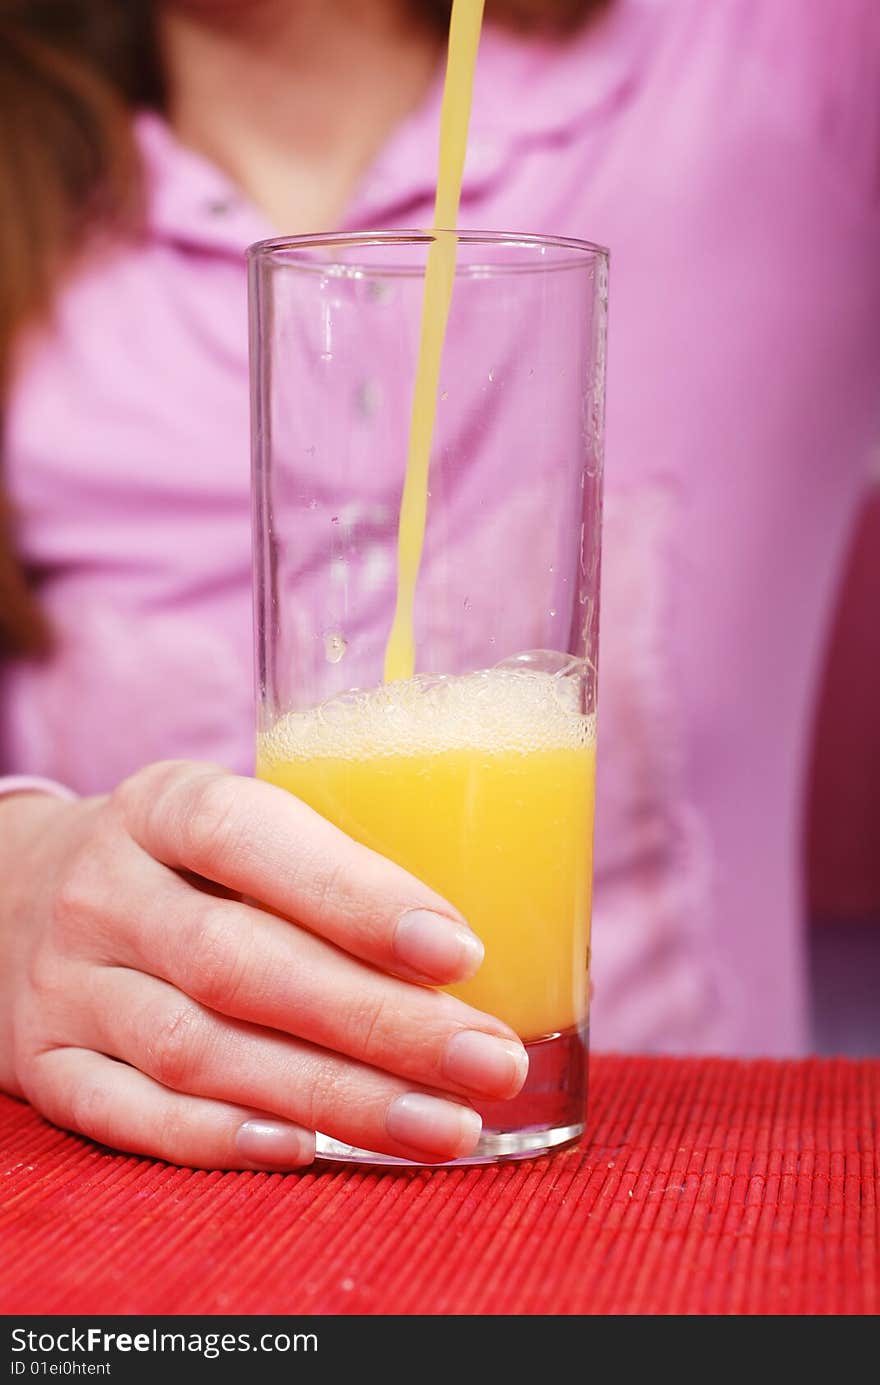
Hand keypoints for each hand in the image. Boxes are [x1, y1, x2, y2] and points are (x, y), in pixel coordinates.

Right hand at [2, 761, 526, 1169]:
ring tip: (446, 1125)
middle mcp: (103, 892)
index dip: (352, 894)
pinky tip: (312, 1153)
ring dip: (333, 1097)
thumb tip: (476, 948)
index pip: (248, 837)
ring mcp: (66, 984)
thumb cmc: (178, 860)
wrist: (20, 893)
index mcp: (160, 806)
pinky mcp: (45, 1064)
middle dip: (377, 1022)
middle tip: (488, 1060)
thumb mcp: (229, 820)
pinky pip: (129, 1116)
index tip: (459, 951)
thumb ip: (322, 858)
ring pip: (199, 1052)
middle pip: (239, 963)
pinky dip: (221, 1140)